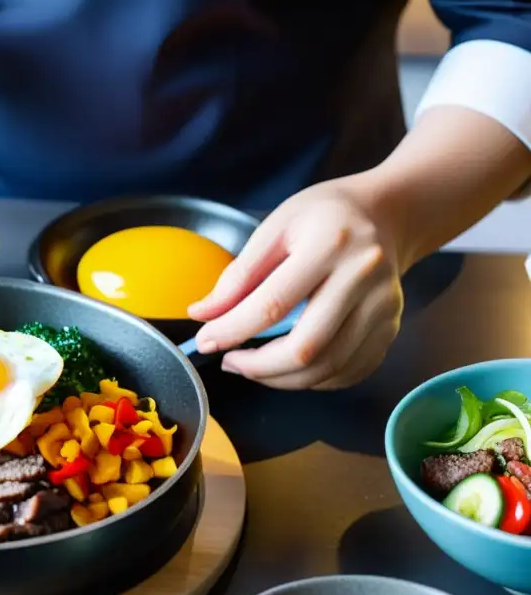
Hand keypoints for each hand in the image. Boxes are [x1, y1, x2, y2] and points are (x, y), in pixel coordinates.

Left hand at [187, 177, 405, 389]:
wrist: (386, 215)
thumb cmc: (324, 217)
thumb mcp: (275, 227)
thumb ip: (238, 274)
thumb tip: (203, 313)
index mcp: (330, 244)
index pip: (273, 304)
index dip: (233, 330)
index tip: (205, 341)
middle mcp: (364, 278)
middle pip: (305, 347)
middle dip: (258, 367)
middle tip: (230, 362)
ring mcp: (383, 308)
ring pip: (327, 368)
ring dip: (281, 379)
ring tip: (253, 366)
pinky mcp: (391, 329)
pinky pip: (348, 372)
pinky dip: (312, 380)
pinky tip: (288, 367)